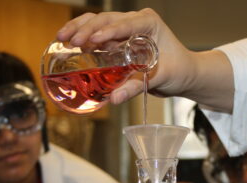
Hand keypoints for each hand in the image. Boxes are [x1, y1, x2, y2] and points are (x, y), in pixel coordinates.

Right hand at [56, 9, 233, 111]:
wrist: (183, 72)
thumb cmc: (178, 70)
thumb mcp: (159, 78)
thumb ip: (135, 87)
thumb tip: (114, 99)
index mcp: (150, 23)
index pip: (126, 24)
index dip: (108, 31)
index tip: (93, 40)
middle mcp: (137, 20)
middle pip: (107, 19)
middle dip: (88, 29)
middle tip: (73, 42)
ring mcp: (126, 27)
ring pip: (98, 21)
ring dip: (79, 27)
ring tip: (63, 37)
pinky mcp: (118, 37)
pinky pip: (98, 31)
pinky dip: (83, 35)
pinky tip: (68, 41)